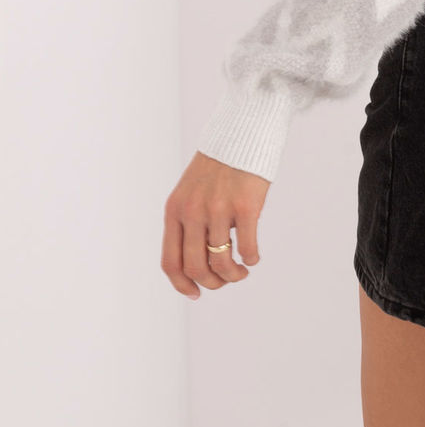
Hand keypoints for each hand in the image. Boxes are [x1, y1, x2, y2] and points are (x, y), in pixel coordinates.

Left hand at [162, 150, 270, 298]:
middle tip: (226, 280)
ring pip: (221, 262)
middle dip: (212, 283)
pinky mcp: (246, 205)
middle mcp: (193, 211)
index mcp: (174, 210)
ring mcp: (219, 208)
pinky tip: (253, 256)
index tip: (196, 293)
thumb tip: (198, 265)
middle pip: (195, 267)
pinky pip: (247, 247)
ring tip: (242, 270)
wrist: (241, 133)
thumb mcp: (190, 192)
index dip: (182, 285)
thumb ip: (187, 222)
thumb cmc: (218, 166)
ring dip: (234, 275)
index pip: (170, 262)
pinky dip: (251, 259)